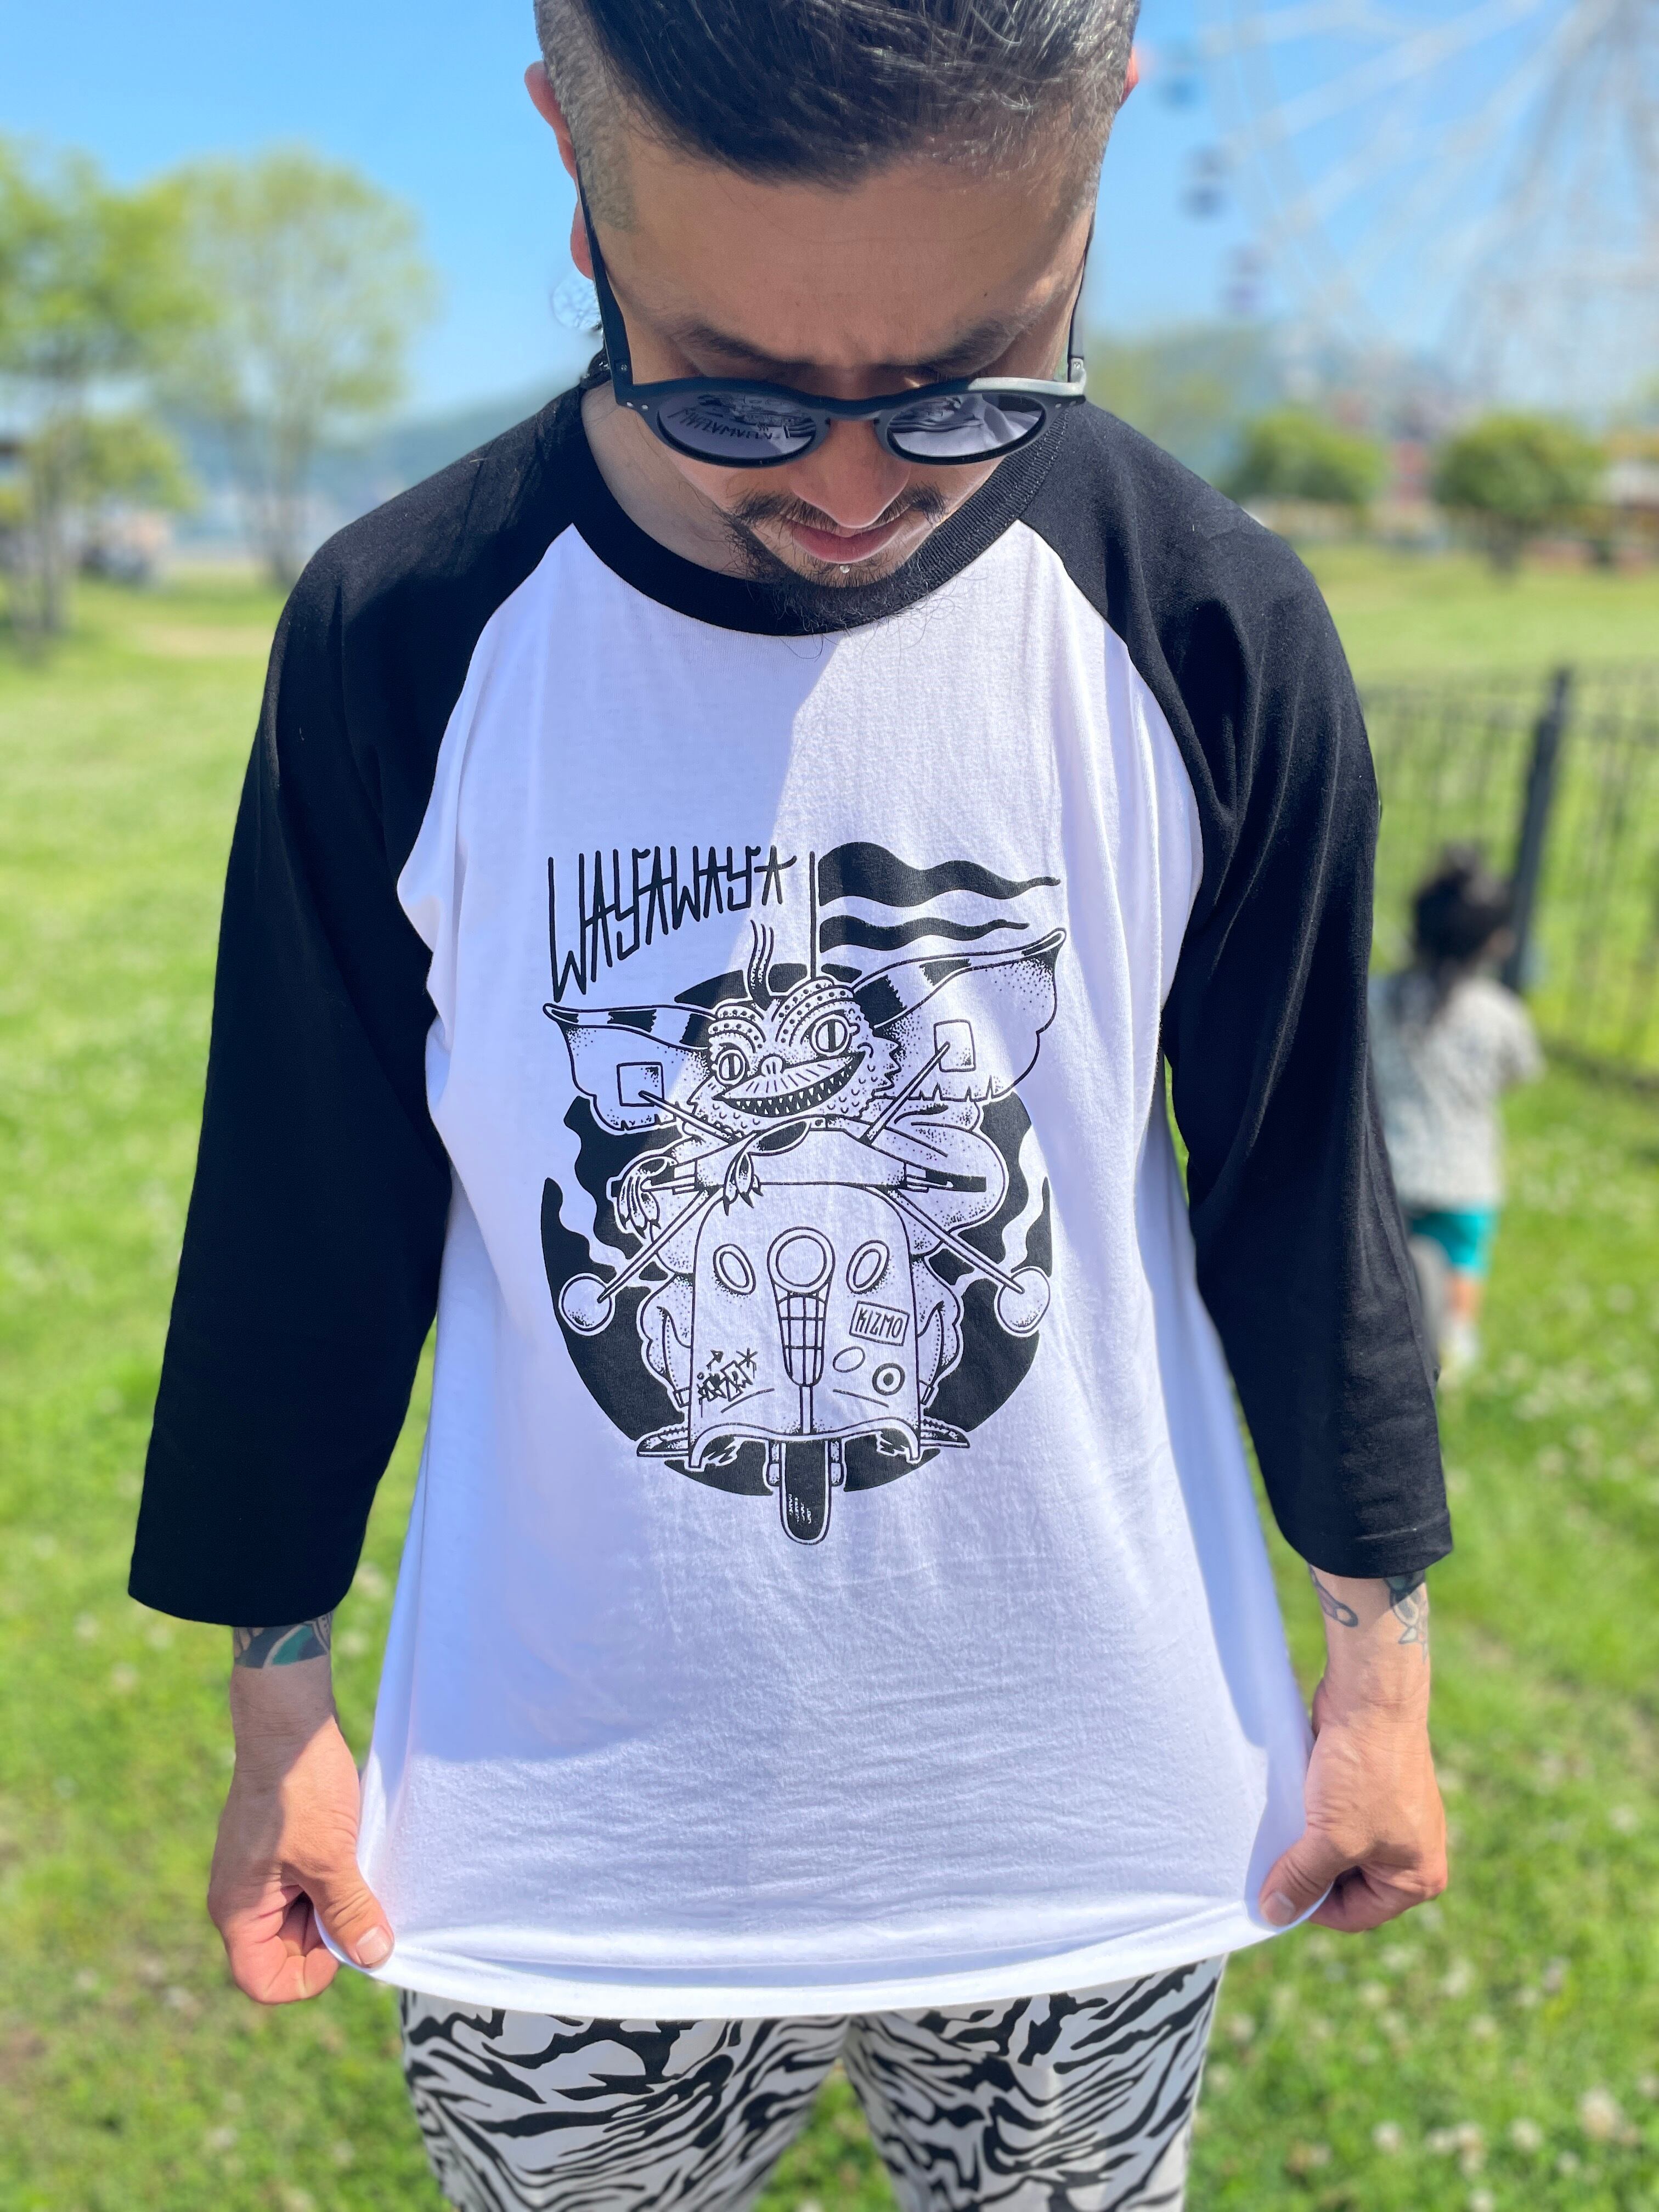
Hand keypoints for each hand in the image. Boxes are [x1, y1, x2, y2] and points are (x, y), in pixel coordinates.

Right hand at [208, 1659, 393, 2003]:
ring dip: (333, 1903)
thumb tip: (374, 1957)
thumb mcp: (331, 1856)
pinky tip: (351, 1851)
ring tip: (355, 1866)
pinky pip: (303, 1886)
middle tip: (360, 1893)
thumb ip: (349, 1912)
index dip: (308, 1976)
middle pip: (284, 1952)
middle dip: (327, 1935)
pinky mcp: (275, 1851)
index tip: (344, 1938)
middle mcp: (240, 1899)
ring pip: (299, 1918)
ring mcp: (257, 1874)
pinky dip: (330, 1879)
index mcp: (238, 1911)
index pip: (264, 1981)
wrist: (289, 1722)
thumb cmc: (301, 1789)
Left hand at [1259, 1569, 1446, 1932]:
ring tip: (1282, 1835)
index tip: (1273, 1895)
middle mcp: (1413, 1853)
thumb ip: (1303, 1878)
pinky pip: (1338, 1821)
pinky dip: (1313, 1820)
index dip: (1311, 1909)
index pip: (1356, 1915)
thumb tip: (1274, 1914)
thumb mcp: (1331, 1837)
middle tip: (1273, 1864)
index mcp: (1419, 1877)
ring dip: (1309, 1846)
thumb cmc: (1364, 1772)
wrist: (1370, 1698)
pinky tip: (1290, 1811)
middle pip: (1348, 1885)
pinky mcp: (1374, 1791)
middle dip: (1311, 1875)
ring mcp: (1395, 1820)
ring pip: (1339, 1851)